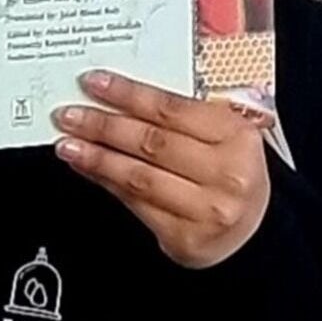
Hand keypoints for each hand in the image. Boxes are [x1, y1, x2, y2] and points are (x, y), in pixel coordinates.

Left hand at [53, 71, 271, 269]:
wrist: (253, 232)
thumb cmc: (232, 174)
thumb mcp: (224, 136)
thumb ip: (185, 117)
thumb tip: (121, 100)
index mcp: (238, 136)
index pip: (173, 109)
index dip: (128, 94)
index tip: (95, 83)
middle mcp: (226, 173)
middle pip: (151, 142)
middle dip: (103, 126)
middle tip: (70, 114)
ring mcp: (206, 209)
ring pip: (139, 176)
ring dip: (97, 157)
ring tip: (68, 144)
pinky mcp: (185, 237)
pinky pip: (136, 204)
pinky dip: (106, 182)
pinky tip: (87, 169)